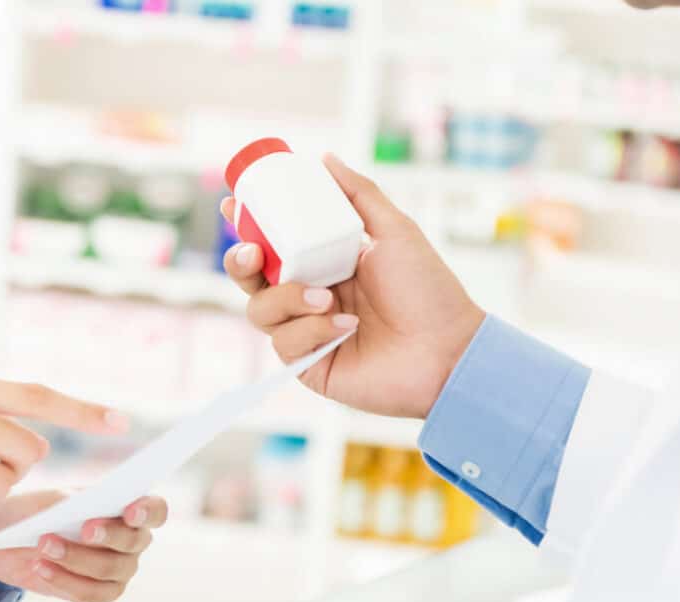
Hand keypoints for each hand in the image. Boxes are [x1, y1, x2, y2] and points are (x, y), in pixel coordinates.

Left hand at [0, 491, 167, 601]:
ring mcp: (119, 569)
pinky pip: (91, 594)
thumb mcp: (51, 500)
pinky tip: (41, 568)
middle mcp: (131, 541)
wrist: (12, 538)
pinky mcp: (99, 593)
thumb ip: (73, 504)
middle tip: (83, 529)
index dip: (147, 512)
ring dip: (77, 558)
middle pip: (134, 541)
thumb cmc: (39, 510)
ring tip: (43, 546)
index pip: (155, 511)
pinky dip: (65, 581)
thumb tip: (84, 514)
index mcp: (128, 508)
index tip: (129, 513)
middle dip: (108, 535)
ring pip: (110, 569)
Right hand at [222, 155, 485, 418]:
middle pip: (250, 277)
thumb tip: (324, 159)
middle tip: (252, 251)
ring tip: (326, 298)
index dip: (247, 224)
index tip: (233, 204)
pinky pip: (283, 342)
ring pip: (260, 309)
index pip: (273, 241)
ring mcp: (305, 331)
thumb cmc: (428, 292)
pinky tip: (345, 328)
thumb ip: (357, 194)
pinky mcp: (307, 364)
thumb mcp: (394, 231)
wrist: (446, 350)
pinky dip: (310, 330)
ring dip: (287, 298)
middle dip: (239, 261)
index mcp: (323, 262)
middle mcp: (308, 296)